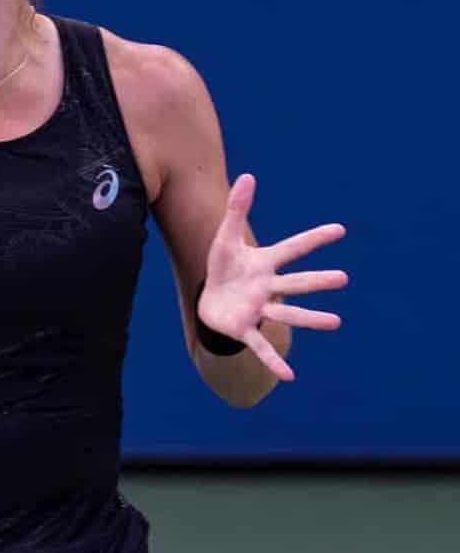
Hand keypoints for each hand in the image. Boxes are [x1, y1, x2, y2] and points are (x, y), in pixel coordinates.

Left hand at [198, 173, 347, 381]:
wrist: (211, 298)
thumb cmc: (224, 267)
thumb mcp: (225, 238)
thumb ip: (237, 209)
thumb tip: (248, 176)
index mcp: (265, 263)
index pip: (292, 248)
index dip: (313, 238)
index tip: (340, 229)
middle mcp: (268, 287)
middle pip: (295, 282)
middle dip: (316, 281)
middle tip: (342, 278)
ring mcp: (259, 309)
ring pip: (286, 314)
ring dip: (309, 318)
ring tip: (335, 322)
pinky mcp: (245, 328)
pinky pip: (260, 345)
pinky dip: (272, 360)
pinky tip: (289, 376)